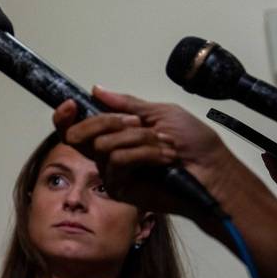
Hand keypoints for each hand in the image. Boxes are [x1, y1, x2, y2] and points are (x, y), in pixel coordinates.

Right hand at [53, 86, 247, 219]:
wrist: (212, 170)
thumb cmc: (193, 142)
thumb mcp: (160, 112)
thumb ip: (127, 104)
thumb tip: (96, 89)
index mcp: (113, 132)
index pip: (75, 126)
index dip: (65, 116)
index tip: (72, 104)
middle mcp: (107, 152)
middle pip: (78, 135)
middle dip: (108, 122)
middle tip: (138, 123)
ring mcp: (112, 170)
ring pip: (104, 145)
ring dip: (139, 139)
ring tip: (164, 145)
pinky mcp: (120, 187)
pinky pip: (118, 161)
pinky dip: (144, 154)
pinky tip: (163, 158)